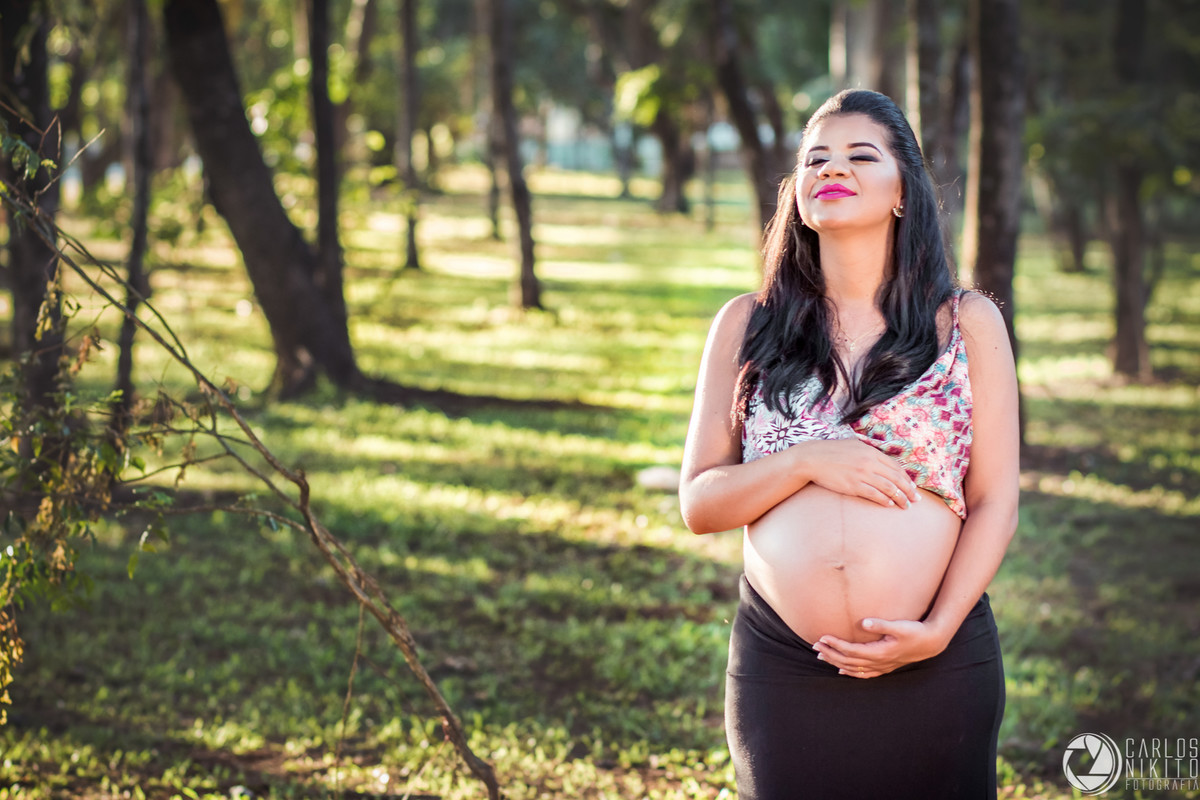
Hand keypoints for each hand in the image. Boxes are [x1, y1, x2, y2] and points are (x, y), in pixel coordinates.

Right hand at [794, 438, 919, 508]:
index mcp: (871, 452)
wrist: (812, 458)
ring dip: (899, 498)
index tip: (912, 487)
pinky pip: (874, 494)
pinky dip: (884, 500)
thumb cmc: (831, 452)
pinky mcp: (853, 485)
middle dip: (908, 490)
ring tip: (905, 506)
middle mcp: (869, 462)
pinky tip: (889, 504)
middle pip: (896, 478)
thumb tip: (880, 460)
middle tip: (916, 500)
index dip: (906, 478)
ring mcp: (862, 474)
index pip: (895, 466)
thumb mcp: (853, 445)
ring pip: (888, 487)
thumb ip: (868, 451)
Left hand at [811, 618, 946, 678]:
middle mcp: (878, 662)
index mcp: (880, 652)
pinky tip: (841, 671)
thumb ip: (881, 625)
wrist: (930, 643)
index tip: (822, 638)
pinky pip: (863, 674)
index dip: (835, 644)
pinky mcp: (884, 667)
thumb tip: (864, 622)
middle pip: (848, 661)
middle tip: (814, 646)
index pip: (851, 650)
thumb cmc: (915, 632)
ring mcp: (881, 667)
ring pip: (853, 669)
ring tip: (821, 657)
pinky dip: (851, 673)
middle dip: (830, 654)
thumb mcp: (899, 626)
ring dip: (836, 663)